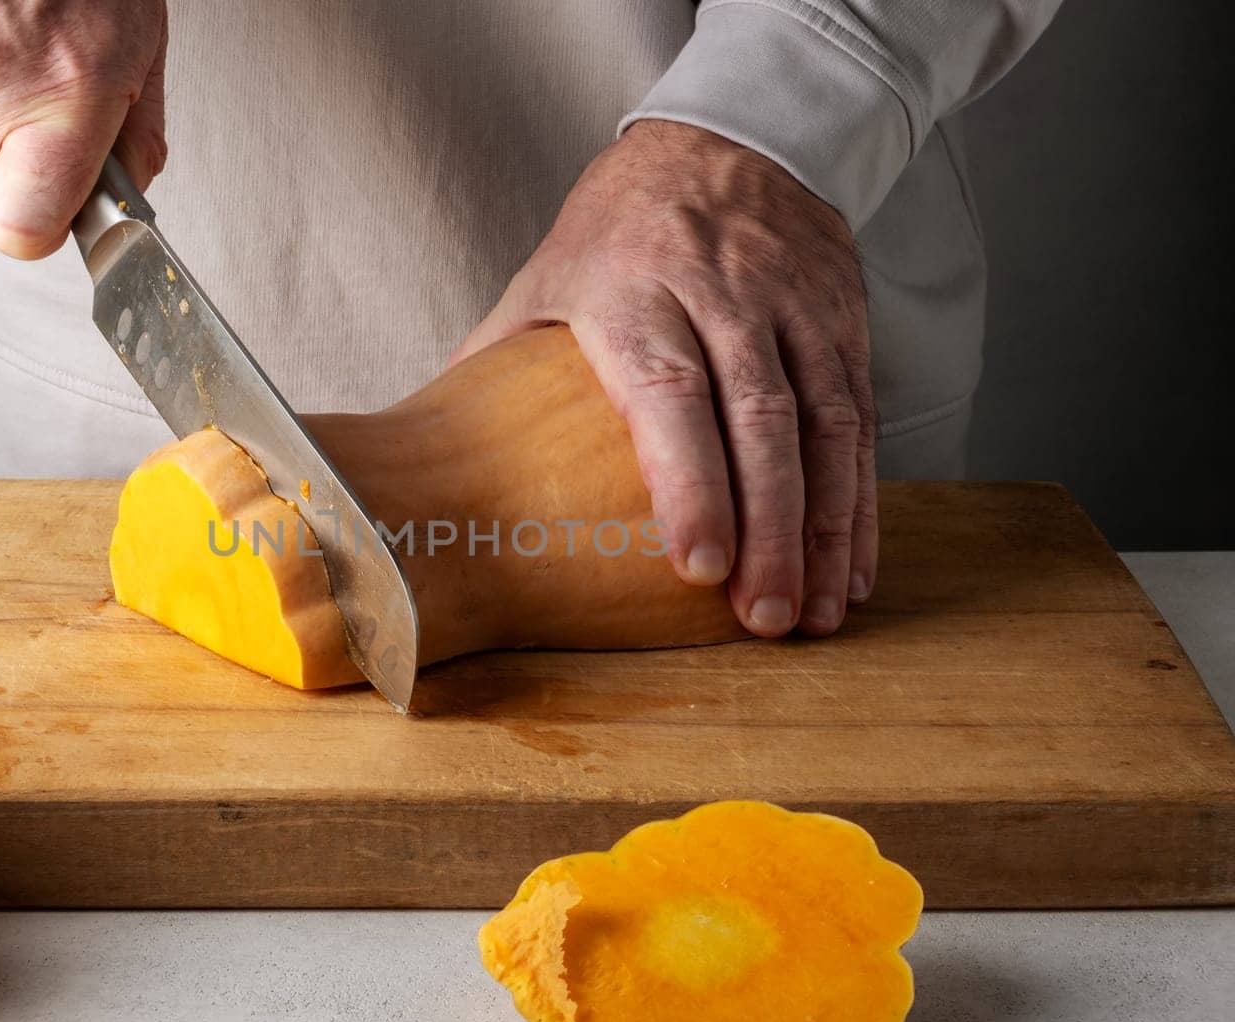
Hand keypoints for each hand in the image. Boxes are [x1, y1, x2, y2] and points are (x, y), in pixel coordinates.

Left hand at [455, 120, 874, 637]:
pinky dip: (862, 498)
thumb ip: (495, 363)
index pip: (670, 392)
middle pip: (761, 420)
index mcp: (634, 291)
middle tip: (766, 619)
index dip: (690, 480)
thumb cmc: (617, 229)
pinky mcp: (842, 319)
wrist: (724, 138)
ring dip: (827, 527)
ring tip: (818, 615)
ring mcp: (793, 307)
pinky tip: (854, 565)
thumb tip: (423, 455)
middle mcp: (723, 297)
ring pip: (828, 425)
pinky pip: (863, 417)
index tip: (698, 565)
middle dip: (772, 529)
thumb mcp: (545, 278)